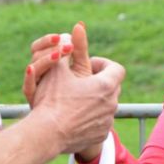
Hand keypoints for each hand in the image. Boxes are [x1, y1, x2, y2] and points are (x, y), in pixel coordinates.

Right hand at [24, 23, 112, 159]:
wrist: (47, 134)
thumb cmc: (52, 99)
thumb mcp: (57, 70)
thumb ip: (67, 48)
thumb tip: (75, 28)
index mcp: (106, 85)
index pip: (116, 69)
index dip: (104, 64)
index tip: (90, 64)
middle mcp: (112, 103)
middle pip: (112, 87)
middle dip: (99, 81)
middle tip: (82, 80)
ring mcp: (107, 121)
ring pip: (106, 105)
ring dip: (96, 100)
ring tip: (77, 98)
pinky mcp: (100, 135)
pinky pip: (100, 122)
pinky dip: (91, 117)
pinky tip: (75, 116)